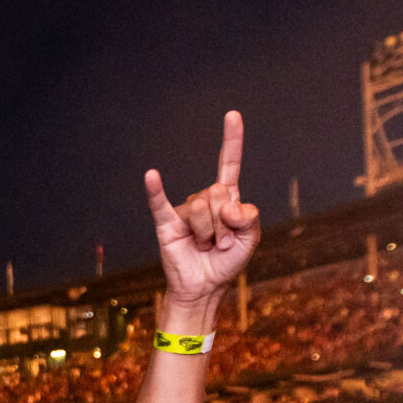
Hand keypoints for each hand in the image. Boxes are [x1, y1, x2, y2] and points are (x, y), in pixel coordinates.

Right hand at [143, 111, 260, 307]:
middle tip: (222, 243)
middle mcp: (204, 198)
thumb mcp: (250, 239)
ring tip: (206, 247)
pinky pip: (160, 203)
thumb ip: (250, 218)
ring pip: (201, 208)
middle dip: (226, 224)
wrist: (205, 287)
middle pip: (219, 193)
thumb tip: (228, 206)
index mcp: (227, 198)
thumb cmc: (226, 262)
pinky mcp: (166, 223)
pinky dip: (155, 189)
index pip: (229, 163)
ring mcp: (184, 210)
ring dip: (210, 233)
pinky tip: (152, 175)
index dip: (231, 139)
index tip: (232, 115)